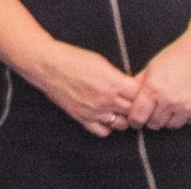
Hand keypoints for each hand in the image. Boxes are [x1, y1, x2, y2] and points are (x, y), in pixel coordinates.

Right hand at [20, 38, 140, 136]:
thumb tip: (132, 86)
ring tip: (120, 110)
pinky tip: (105, 117)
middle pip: (134, 111)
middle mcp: (106, 99)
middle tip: (133, 102)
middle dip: (137, 107)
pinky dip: (107, 127)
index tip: (142, 92)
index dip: (144, 94)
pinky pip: (103, 131)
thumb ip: (118, 76)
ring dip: (124, 118)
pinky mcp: (82, 117)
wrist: (46, 64)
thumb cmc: (71, 58)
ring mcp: (94, 111)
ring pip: (122, 124)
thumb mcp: (100, 61)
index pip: (141, 95)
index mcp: (113, 82)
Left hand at [129, 33, 190, 129]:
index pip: (138, 116)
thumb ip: (139, 83)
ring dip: (168, 119)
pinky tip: (182, 105)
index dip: (134, 120)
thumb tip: (127, 95)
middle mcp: (170, 101)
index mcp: (153, 89)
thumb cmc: (177, 57)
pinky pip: (188, 121)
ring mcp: (187, 108)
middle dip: (150, 119)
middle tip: (151, 112)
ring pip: (172, 125)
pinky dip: (184, 116)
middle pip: (155, 124)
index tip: (134, 120)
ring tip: (167, 107)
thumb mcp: (152, 68)